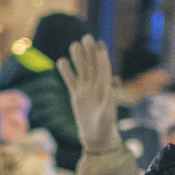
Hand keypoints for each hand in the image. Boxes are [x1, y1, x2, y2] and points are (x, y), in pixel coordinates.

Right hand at [57, 32, 117, 152]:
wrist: (97, 137)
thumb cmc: (105, 127)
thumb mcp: (108, 114)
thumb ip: (109, 100)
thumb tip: (112, 84)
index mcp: (105, 88)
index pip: (103, 68)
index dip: (101, 56)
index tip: (99, 44)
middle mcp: (96, 86)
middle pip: (92, 65)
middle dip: (90, 52)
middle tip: (87, 37)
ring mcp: (86, 89)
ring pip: (82, 70)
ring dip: (79, 58)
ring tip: (75, 45)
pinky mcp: (77, 95)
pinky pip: (71, 80)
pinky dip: (67, 72)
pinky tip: (62, 61)